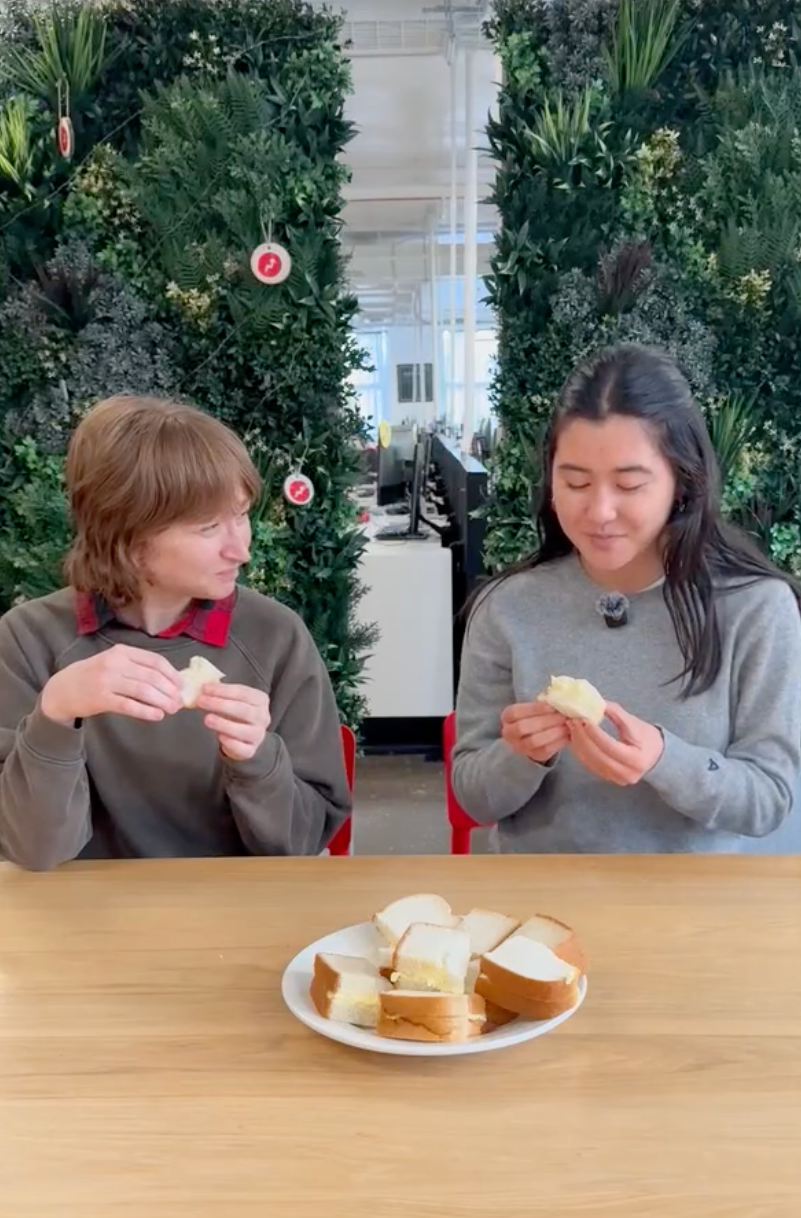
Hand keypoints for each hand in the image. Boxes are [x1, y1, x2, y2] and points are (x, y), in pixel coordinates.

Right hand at [40, 645, 183, 725]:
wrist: (61, 689)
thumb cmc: (93, 675)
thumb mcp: (113, 663)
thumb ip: (137, 667)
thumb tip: (169, 680)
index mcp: (122, 652)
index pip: (154, 661)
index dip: (171, 674)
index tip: (181, 685)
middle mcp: (115, 663)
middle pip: (152, 677)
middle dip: (170, 690)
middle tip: (179, 702)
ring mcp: (107, 681)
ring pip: (143, 691)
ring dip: (162, 701)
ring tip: (172, 710)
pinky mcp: (101, 699)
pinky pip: (129, 706)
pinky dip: (146, 711)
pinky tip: (157, 716)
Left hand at [197, 684, 270, 760]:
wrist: (245, 737)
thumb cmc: (236, 713)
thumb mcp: (232, 700)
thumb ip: (220, 693)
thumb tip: (201, 687)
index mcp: (260, 700)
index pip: (243, 692)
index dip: (223, 690)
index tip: (205, 688)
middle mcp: (263, 717)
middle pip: (244, 710)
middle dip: (221, 705)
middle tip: (201, 701)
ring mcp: (258, 735)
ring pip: (244, 730)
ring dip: (223, 724)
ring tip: (207, 719)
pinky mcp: (251, 751)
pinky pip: (241, 748)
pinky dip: (229, 742)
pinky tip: (219, 736)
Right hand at [501, 700, 569, 763]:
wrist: (536, 733)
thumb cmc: (536, 715)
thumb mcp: (535, 706)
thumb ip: (543, 702)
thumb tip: (558, 698)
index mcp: (507, 717)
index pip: (516, 712)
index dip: (534, 709)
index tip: (552, 706)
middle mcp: (509, 733)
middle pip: (523, 727)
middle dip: (545, 721)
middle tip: (563, 716)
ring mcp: (520, 746)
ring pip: (534, 741)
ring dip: (553, 732)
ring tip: (567, 724)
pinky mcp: (534, 755)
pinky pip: (546, 750)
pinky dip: (558, 741)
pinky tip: (568, 734)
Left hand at [567, 702, 663, 785]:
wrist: (657, 757)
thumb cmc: (648, 738)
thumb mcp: (636, 724)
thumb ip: (617, 713)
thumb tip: (598, 703)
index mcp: (636, 760)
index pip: (610, 746)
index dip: (594, 733)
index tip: (583, 719)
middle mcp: (626, 774)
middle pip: (597, 756)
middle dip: (582, 737)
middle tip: (572, 721)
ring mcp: (616, 779)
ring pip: (590, 762)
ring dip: (578, 744)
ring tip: (571, 727)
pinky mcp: (608, 778)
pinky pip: (590, 765)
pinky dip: (581, 751)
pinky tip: (576, 738)